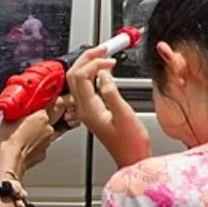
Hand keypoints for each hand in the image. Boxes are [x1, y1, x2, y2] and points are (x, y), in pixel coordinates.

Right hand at [0, 110, 59, 172]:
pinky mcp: (44, 153)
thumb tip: (13, 111)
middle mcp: (48, 128)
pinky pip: (40, 147)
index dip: (33, 111)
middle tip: (22, 127)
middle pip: (44, 122)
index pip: (43, 108)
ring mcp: (47, 142)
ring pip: (42, 135)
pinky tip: (23, 148)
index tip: (28, 113)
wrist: (10, 161)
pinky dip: (33, 147)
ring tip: (21, 139)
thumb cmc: (8, 141)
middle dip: (34, 123)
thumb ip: (15, 113)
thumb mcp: (8, 120)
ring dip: (35, 136)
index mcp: (42, 117)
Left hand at [68, 48, 151, 167]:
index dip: (94, 63)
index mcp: (89, 110)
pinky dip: (93, 74)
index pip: (81, 77)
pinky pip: (86, 87)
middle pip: (75, 76)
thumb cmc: (131, 142)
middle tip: (104, 48)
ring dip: (89, 64)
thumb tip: (104, 75)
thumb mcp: (124, 115)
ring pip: (78, 80)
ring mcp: (87, 110)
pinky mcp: (94, 111)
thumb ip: (112, 92)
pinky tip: (105, 71)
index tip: (110, 59)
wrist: (132, 158)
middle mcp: (84, 109)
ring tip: (104, 55)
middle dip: (87, 58)